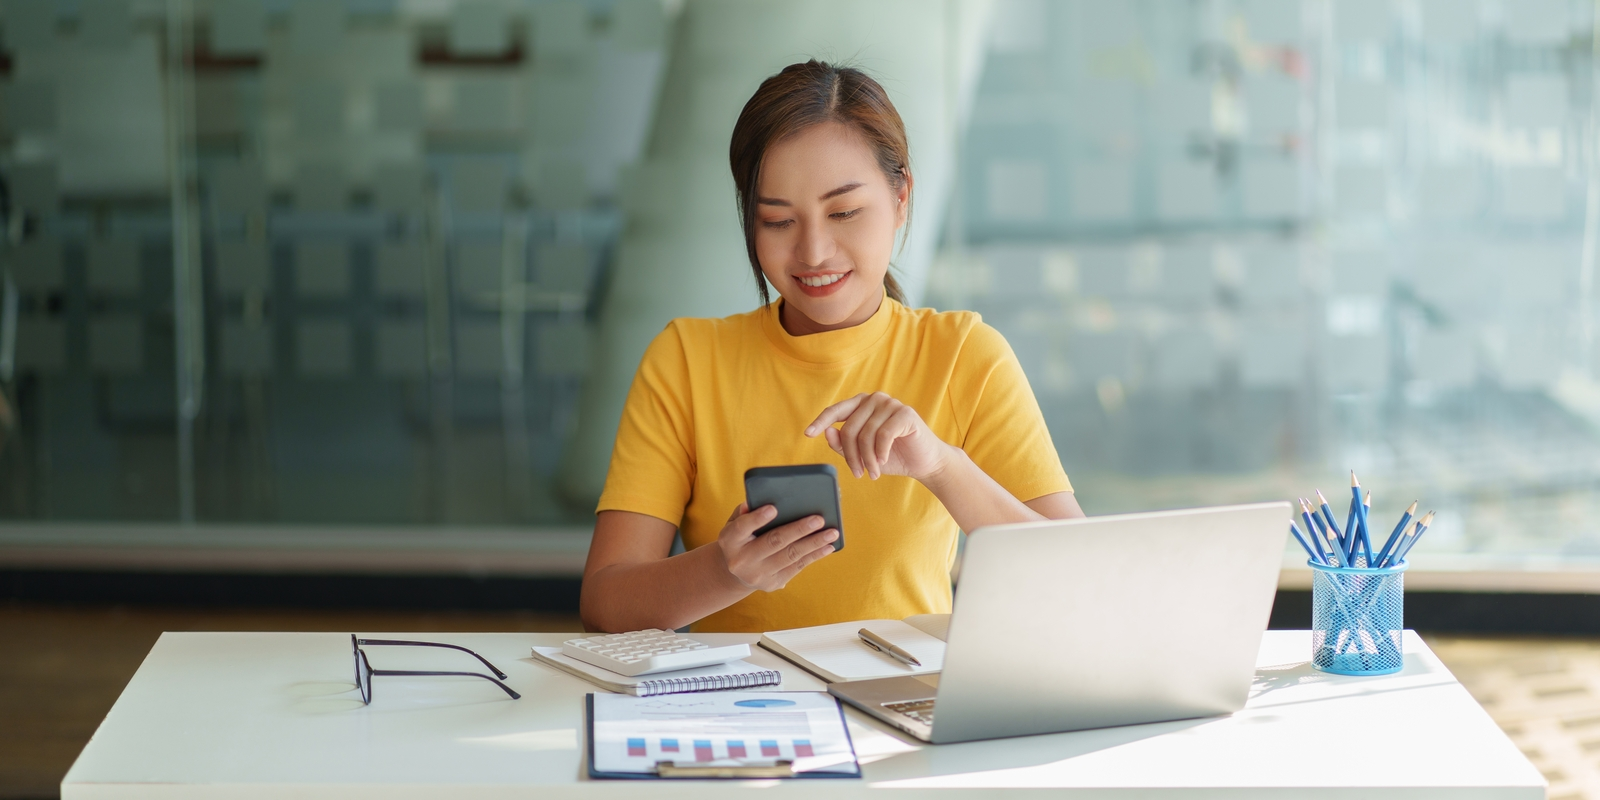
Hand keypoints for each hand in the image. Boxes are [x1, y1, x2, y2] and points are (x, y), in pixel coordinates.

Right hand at [715, 503, 837, 591]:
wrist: (735, 572)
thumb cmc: (741, 537)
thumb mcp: (735, 524)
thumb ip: (745, 513)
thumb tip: (757, 502)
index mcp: (729, 540)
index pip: (742, 528)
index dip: (757, 519)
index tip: (773, 508)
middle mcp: (741, 560)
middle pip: (773, 542)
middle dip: (798, 530)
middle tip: (819, 519)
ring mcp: (758, 574)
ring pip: (790, 556)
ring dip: (814, 543)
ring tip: (832, 533)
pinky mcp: (773, 583)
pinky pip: (797, 567)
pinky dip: (814, 555)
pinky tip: (828, 546)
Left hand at [804, 392, 953, 481]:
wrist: (924, 462)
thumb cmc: (892, 456)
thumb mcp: (862, 454)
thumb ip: (843, 444)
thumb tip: (826, 432)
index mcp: (861, 405)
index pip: (836, 410)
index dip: (821, 421)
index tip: (807, 434)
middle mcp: (874, 399)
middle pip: (849, 428)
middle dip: (851, 456)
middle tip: (858, 474)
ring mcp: (891, 404)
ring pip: (866, 434)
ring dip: (867, 459)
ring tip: (873, 473)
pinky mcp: (905, 413)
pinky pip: (883, 434)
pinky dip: (881, 452)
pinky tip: (884, 461)